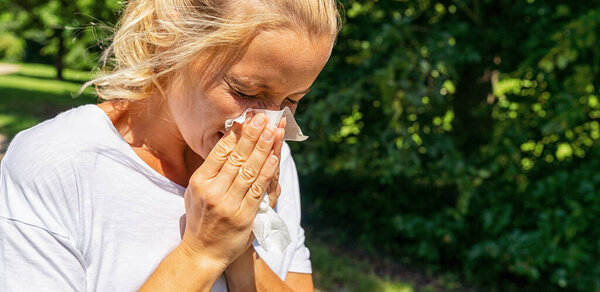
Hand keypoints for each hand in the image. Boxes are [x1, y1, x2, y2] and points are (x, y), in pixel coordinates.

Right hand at [178, 113, 284, 269]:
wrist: (202, 253)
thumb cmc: (201, 219)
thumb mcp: (196, 192)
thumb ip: (210, 171)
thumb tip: (228, 143)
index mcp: (200, 181)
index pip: (220, 151)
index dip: (237, 133)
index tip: (248, 118)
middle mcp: (213, 190)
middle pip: (237, 157)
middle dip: (253, 135)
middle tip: (264, 117)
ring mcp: (228, 204)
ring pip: (249, 170)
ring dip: (264, 148)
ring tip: (273, 131)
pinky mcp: (243, 216)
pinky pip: (257, 190)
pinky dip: (267, 172)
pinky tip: (275, 158)